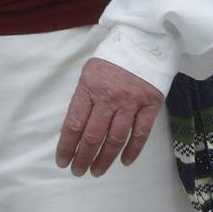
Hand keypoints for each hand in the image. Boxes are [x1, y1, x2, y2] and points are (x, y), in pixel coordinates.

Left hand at [55, 57, 161, 176]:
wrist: (144, 40)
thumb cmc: (112, 58)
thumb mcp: (90, 73)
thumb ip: (83, 99)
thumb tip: (73, 129)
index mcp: (89, 87)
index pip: (74, 124)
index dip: (66, 146)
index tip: (62, 161)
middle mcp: (109, 97)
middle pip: (93, 136)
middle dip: (83, 158)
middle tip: (78, 171)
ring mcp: (131, 102)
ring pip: (115, 139)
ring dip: (104, 159)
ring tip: (96, 171)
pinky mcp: (150, 104)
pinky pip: (140, 134)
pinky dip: (132, 151)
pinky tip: (124, 162)